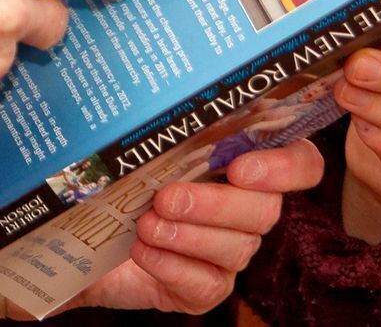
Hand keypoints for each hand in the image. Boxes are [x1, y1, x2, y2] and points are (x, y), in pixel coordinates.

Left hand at [35, 141, 324, 316]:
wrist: (81, 233)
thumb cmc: (118, 177)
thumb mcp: (137, 142)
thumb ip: (159, 122)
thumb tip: (151, 92)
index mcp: (241, 161)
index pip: (300, 163)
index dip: (285, 167)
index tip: (240, 169)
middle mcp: (246, 208)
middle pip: (266, 210)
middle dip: (215, 204)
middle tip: (167, 199)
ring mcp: (229, 250)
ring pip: (237, 248)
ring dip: (187, 235)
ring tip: (145, 225)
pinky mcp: (206, 287)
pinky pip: (206, 283)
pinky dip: (171, 265)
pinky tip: (144, 252)